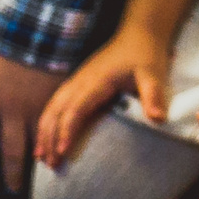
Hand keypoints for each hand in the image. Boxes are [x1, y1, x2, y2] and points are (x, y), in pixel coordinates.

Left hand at [0, 39, 62, 190]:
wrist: (34, 26)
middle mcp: (11, 110)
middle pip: (10, 150)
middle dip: (11, 174)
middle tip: (11, 191)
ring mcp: (35, 107)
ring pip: (36, 143)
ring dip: (36, 165)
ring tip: (38, 178)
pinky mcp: (55, 101)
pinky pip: (55, 129)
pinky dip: (54, 145)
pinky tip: (56, 156)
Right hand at [36, 21, 171, 166]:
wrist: (139, 34)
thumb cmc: (146, 55)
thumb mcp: (153, 74)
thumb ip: (153, 95)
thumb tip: (158, 119)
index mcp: (96, 81)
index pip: (75, 108)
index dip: (67, 130)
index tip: (63, 151)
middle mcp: (80, 81)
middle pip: (56, 111)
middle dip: (49, 137)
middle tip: (49, 164)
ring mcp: (76, 81)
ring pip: (52, 108)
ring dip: (44, 132)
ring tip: (40, 158)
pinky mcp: (77, 83)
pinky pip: (56, 105)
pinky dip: (48, 122)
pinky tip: (46, 139)